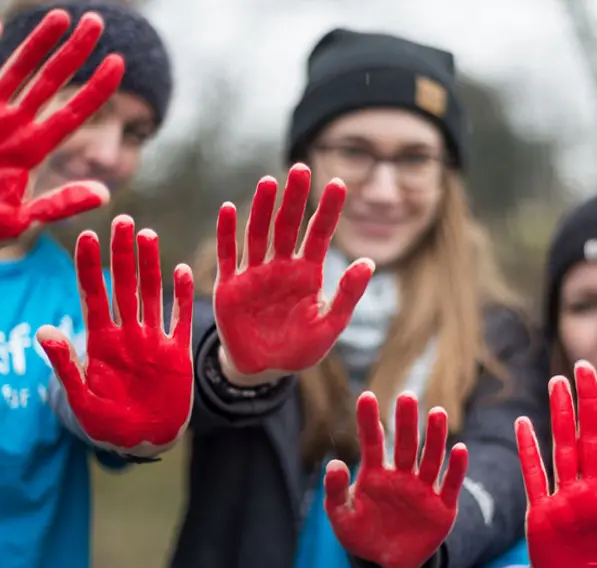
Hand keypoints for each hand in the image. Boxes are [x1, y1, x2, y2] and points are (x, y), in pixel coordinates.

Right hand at [0, 10, 122, 254]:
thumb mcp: (21, 222)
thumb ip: (59, 205)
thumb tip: (105, 195)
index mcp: (32, 152)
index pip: (73, 113)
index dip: (96, 89)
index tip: (119, 64)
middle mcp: (12, 128)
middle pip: (51, 82)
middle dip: (74, 52)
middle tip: (98, 23)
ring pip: (16, 70)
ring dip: (37, 43)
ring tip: (62, 16)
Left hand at [37, 215, 193, 457]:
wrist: (144, 440)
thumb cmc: (109, 425)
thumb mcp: (82, 399)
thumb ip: (66, 365)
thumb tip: (43, 330)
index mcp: (101, 342)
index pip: (93, 295)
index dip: (89, 266)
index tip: (86, 236)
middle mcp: (127, 334)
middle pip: (123, 286)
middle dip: (121, 254)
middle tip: (121, 220)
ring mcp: (153, 341)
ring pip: (151, 295)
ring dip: (150, 266)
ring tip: (147, 235)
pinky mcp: (177, 353)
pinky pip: (180, 319)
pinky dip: (180, 297)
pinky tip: (180, 271)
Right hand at [214, 163, 373, 375]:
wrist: (265, 370)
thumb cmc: (301, 348)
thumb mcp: (330, 325)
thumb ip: (348, 294)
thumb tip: (369, 261)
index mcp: (308, 273)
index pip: (320, 234)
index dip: (329, 210)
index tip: (339, 184)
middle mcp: (281, 266)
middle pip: (288, 226)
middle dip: (294, 198)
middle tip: (301, 168)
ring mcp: (254, 274)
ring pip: (258, 234)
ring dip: (261, 209)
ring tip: (269, 182)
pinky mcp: (230, 287)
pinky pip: (227, 256)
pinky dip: (227, 234)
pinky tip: (229, 210)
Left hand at [324, 391, 468, 567]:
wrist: (389, 562)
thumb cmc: (362, 534)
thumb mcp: (342, 517)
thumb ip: (336, 491)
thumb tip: (333, 463)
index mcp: (376, 474)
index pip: (372, 441)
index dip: (369, 419)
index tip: (366, 396)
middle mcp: (402, 475)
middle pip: (406, 444)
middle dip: (406, 422)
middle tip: (406, 397)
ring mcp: (424, 489)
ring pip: (431, 458)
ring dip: (435, 437)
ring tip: (437, 413)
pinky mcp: (443, 508)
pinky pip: (451, 485)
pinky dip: (456, 468)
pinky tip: (459, 449)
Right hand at [517, 361, 596, 567]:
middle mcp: (591, 488)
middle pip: (590, 436)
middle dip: (588, 402)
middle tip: (584, 366)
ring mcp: (564, 496)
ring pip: (562, 447)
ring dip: (560, 415)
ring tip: (557, 382)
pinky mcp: (539, 510)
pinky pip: (533, 475)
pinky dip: (528, 450)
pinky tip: (523, 424)